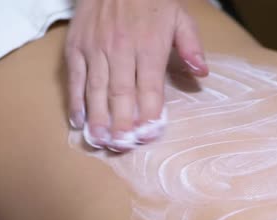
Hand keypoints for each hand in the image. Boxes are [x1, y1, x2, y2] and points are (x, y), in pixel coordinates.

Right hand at [65, 0, 208, 151]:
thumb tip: (202, 73)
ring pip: (96, 90)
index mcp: (149, 46)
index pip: (150, 88)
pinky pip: (75, 78)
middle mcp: (120, 49)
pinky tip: (78, 121)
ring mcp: (95, 48)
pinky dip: (75, 100)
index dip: (149, 114)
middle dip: (122, 123)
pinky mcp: (75, 46)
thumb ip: (191, 45)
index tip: (149, 136)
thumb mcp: (179, 16)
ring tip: (100, 142)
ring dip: (97, 118)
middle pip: (121, 94)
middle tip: (122, 146)